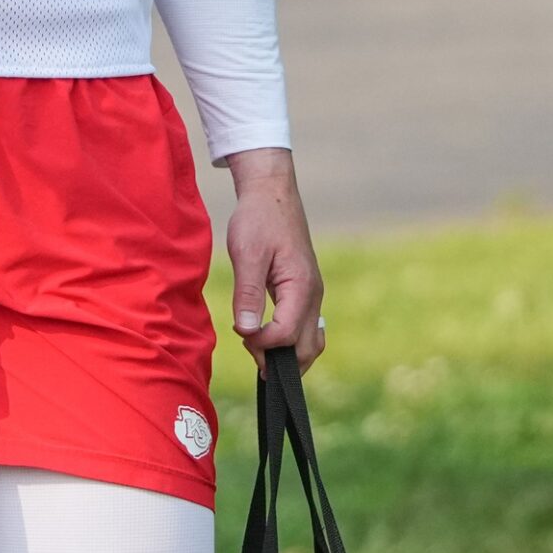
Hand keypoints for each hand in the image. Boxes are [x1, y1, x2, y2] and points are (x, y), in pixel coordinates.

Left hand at [224, 148, 325, 374]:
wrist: (271, 194)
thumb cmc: (258, 219)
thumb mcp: (247, 254)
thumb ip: (248, 294)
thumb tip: (247, 330)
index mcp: (301, 286)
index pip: (286, 335)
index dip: (261, 343)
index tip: (239, 331)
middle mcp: (313, 295)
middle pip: (306, 349)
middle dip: (277, 358)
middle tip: (248, 348)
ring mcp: (312, 295)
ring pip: (310, 343)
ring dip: (286, 355)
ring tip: (258, 350)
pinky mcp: (305, 292)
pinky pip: (305, 328)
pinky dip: (289, 341)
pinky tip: (267, 338)